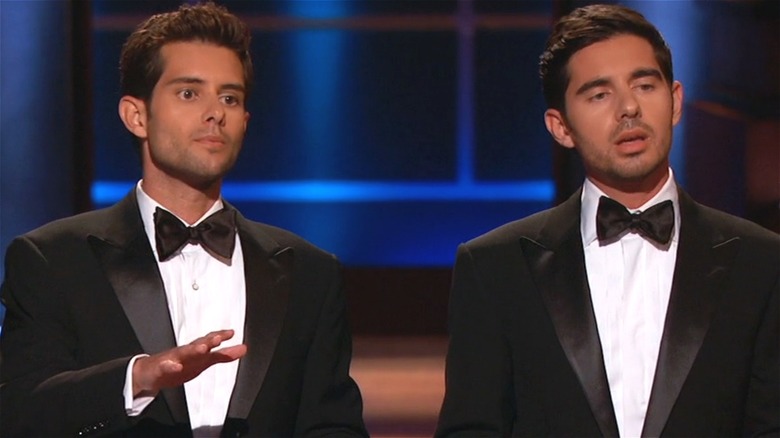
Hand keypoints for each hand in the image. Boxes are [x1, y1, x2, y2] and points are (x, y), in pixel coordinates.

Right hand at [132, 329, 246, 396]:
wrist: (150, 372)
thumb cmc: (178, 364)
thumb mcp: (204, 361)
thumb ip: (223, 355)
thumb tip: (243, 349)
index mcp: (195, 349)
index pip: (209, 340)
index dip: (220, 336)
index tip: (231, 333)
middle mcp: (185, 351)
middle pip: (198, 344)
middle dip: (209, 341)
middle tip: (220, 337)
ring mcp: (172, 359)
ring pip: (183, 353)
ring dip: (193, 350)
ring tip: (202, 348)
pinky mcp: (161, 369)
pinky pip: (166, 367)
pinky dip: (171, 366)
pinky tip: (176, 366)